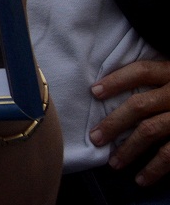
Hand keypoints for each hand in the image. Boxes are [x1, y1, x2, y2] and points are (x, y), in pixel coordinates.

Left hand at [89, 59, 169, 186]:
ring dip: (129, 149)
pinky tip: (141, 179)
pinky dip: (154, 168)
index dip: (117, 80)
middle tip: (96, 137)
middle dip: (114, 122)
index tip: (94, 91)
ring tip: (114, 163)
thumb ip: (157, 79)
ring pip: (150, 130)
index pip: (142, 71)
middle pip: (139, 105)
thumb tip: (110, 90)